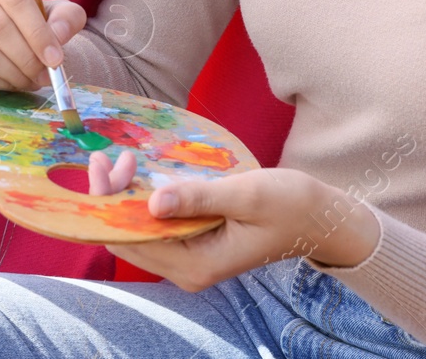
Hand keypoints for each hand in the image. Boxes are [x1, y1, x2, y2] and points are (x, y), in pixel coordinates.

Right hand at [0, 0, 87, 89]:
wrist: (1, 35)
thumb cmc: (30, 18)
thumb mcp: (57, 11)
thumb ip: (67, 17)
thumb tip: (57, 34)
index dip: (37, 30)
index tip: (55, 57)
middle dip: (26, 55)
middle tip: (45, 74)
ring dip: (12, 72)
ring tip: (31, 80)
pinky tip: (12, 82)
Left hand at [93, 158, 381, 290]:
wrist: (320, 218)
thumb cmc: (289, 204)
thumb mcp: (246, 194)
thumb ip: (199, 198)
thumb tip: (153, 202)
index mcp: (198, 264)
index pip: (134, 239)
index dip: (110, 204)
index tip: (105, 164)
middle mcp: (187, 270)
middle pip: (130, 237)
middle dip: (112, 198)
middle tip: (110, 156)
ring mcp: (189, 259)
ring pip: (139, 230)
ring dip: (125, 197)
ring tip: (122, 160)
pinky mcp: (193, 245)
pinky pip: (155, 226)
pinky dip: (141, 200)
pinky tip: (138, 174)